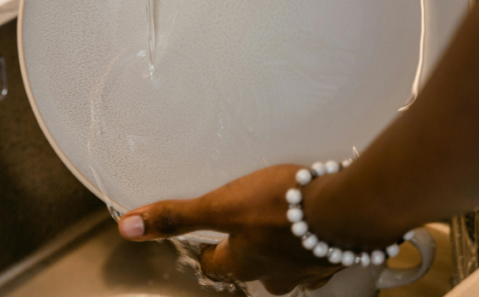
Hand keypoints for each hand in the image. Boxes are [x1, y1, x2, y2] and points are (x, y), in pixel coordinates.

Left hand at [116, 164, 341, 294]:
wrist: (350, 207)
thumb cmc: (283, 206)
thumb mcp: (222, 205)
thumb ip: (177, 216)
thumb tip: (128, 228)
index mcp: (245, 264)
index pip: (216, 267)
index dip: (207, 253)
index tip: (205, 240)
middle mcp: (276, 273)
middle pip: (254, 271)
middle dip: (246, 254)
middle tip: (244, 229)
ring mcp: (310, 267)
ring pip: (288, 266)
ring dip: (282, 250)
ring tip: (281, 226)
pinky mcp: (337, 253)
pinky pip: (320, 253)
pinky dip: (314, 241)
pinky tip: (318, 226)